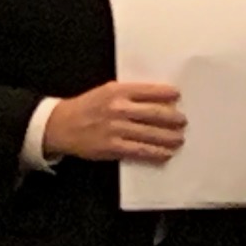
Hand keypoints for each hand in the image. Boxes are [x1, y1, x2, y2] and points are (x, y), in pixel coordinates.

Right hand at [45, 81, 185, 163]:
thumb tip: (155, 100)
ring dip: (169, 138)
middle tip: (183, 122)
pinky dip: (156, 153)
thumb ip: (128, 94)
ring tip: (179, 139)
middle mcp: (118, 108)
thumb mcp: (105, 92)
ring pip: (150, 134)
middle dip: (172, 118)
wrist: (61, 125)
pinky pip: (140, 151)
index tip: (178, 96)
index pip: (148, 91)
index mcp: (117, 91)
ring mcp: (116, 128)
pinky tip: (165, 154)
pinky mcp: (113, 147)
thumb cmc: (86, 107)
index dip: (166, 93)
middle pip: (154, 113)